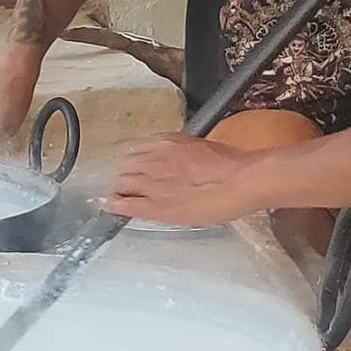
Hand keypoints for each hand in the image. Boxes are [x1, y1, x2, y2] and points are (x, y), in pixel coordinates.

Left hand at [104, 134, 268, 226]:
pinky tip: (109, 207)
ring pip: (122, 184)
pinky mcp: (156, 205)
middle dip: (126, 177)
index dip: (136, 164)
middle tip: (128, 187)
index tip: (137, 170)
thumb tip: (180, 163)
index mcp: (165, 142)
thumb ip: (183, 154)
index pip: (137, 151)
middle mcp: (153, 159)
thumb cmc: (232, 165)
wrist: (240, 181)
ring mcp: (152, 183)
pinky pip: (126, 205)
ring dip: (120, 191)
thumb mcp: (202, 147)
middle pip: (125, 167)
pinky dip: (115, 206)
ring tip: (120, 198)